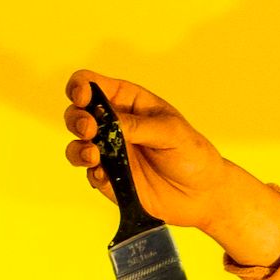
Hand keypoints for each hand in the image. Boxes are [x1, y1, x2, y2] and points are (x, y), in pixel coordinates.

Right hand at [61, 70, 279, 263]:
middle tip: (90, 129)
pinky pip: (91, 174)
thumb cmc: (193, 154)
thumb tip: (107, 121)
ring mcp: (111, 152)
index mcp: (128, 101)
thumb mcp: (171, 132)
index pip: (91, 84)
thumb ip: (138, 125)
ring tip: (93, 154)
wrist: (204, 194)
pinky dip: (92, 174)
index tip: (83, 97)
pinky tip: (104, 176)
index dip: (80, 87)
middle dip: (76, 118)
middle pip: (77, 113)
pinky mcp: (112, 179)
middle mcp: (114, 125)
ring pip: (77, 145)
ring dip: (78, 148)